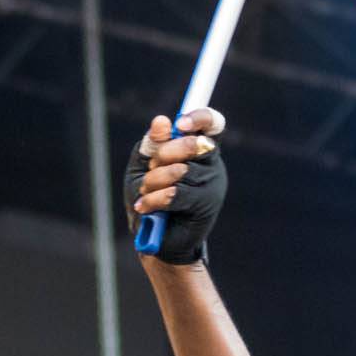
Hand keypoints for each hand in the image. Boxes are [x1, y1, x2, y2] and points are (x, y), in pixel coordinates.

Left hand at [123, 107, 228, 263]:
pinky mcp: (205, 206)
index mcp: (199, 148)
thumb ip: (152, 144)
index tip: (180, 124)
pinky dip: (154, 199)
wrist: (153, 236)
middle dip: (164, 153)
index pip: (213, 124)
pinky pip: (177, 194)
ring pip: (181, 170)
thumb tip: (161, 121)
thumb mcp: (142, 166)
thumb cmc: (148, 196)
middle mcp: (210, 163)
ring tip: (144, 192)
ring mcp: (212, 185)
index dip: (200, 118)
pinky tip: (145, 206)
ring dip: (154, 181)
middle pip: (195, 143)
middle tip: (151, 166)